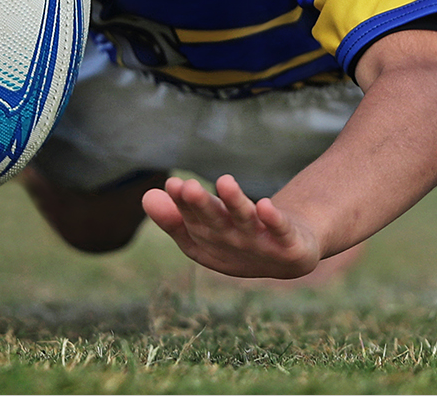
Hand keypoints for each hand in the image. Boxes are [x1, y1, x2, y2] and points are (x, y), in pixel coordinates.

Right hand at [141, 173, 321, 278]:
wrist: (289, 255)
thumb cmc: (239, 239)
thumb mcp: (205, 230)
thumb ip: (176, 217)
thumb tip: (147, 196)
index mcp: (209, 241)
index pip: (191, 221)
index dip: (181, 204)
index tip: (171, 183)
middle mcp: (232, 243)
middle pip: (215, 222)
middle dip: (202, 206)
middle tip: (188, 187)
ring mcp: (260, 244)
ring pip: (246, 221)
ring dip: (236, 203)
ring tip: (226, 182)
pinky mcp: (288, 242)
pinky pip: (280, 229)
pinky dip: (273, 219)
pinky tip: (265, 204)